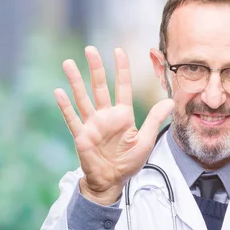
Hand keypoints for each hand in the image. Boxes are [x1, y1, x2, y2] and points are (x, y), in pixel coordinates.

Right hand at [55, 46, 174, 204]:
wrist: (113, 180)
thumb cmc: (129, 161)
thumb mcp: (146, 139)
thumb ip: (154, 119)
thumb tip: (170, 101)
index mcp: (122, 115)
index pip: (122, 87)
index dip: (121, 69)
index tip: (118, 51)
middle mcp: (106, 116)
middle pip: (99, 87)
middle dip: (96, 68)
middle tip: (90, 49)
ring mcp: (92, 125)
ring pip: (83, 98)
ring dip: (76, 81)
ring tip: (69, 63)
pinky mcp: (82, 136)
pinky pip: (72, 119)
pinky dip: (65, 107)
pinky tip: (58, 92)